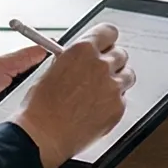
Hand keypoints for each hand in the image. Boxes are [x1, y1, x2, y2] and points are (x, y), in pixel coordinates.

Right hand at [8, 24, 134, 167]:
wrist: (44, 135)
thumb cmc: (41, 107)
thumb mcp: (52, 71)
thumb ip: (74, 60)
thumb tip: (82, 58)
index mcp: (82, 50)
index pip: (108, 32)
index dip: (107, 39)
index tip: (106, 44)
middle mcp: (101, 65)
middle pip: (120, 54)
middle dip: (111, 62)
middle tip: (100, 72)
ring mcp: (112, 86)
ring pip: (127, 75)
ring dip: (117, 80)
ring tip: (100, 92)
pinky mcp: (118, 107)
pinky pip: (123, 98)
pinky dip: (114, 102)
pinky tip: (97, 108)